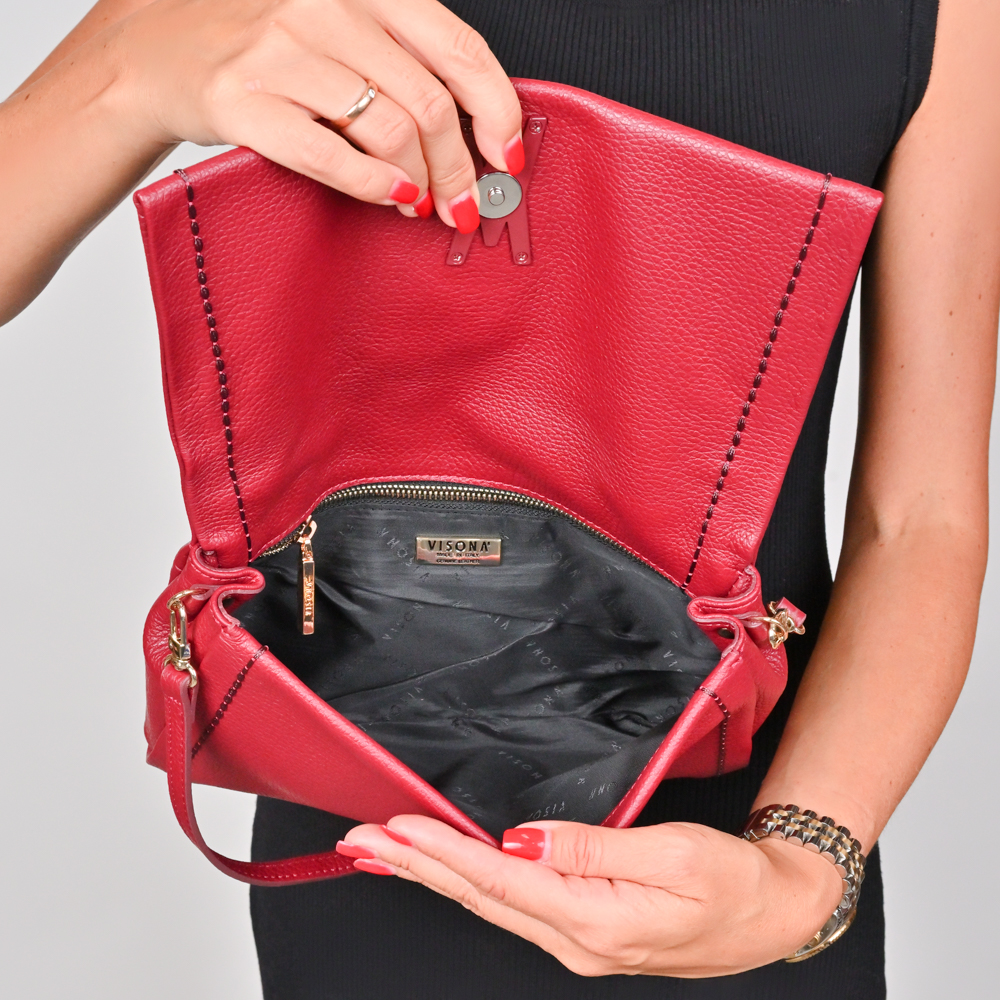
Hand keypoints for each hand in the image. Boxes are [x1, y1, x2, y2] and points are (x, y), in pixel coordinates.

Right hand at [110, 0, 522, 226]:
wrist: (160, 51)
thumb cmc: (266, 45)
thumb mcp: (342, 30)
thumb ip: (402, 63)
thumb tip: (476, 132)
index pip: (459, 50)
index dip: (496, 111)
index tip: (509, 157)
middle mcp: (325, 6)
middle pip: (430, 103)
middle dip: (460, 168)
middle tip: (465, 204)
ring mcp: (281, 51)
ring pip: (390, 131)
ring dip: (420, 182)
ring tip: (421, 204)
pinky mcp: (244, 101)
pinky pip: (332, 157)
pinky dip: (375, 188)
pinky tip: (391, 200)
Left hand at [337, 816, 844, 976]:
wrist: (775, 912)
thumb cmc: (734, 883)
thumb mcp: (674, 856)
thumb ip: (593, 849)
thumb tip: (523, 839)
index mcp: (595, 922)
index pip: (499, 880)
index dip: (443, 852)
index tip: (396, 828)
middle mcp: (575, 939)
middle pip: (478, 897)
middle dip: (413, 867)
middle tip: (359, 841)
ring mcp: (577, 940)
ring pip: (487, 903)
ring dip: (431, 874)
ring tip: (384, 852)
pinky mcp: (582, 929)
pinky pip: (510, 905)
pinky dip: (467, 883)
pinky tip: (446, 871)